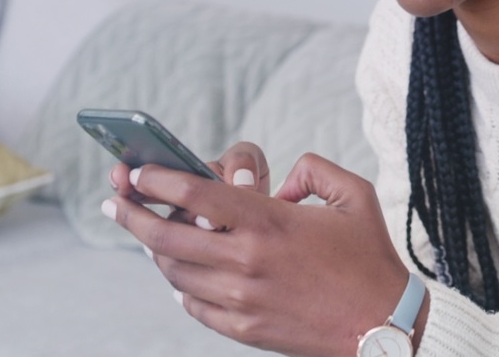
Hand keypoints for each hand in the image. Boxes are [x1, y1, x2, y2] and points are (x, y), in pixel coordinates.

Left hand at [103, 153, 419, 356]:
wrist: (384, 327)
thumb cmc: (370, 258)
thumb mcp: (353, 195)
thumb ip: (313, 170)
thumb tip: (279, 181)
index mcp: (270, 222)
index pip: (194, 193)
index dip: (156, 179)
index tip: (137, 170)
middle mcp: (247, 260)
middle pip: (165, 235)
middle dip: (130, 214)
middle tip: (114, 201)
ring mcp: (241, 298)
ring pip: (173, 271)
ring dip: (154, 250)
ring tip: (149, 235)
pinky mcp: (242, 328)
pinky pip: (192, 303)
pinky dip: (181, 285)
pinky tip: (182, 274)